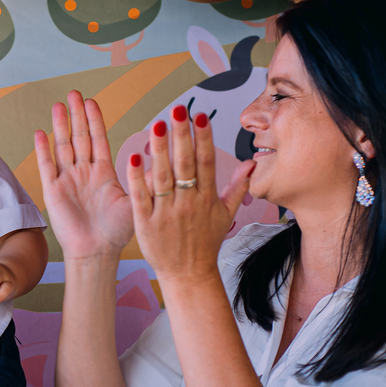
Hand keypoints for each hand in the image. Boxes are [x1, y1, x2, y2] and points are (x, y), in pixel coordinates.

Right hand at [34, 90, 133, 260]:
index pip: (98, 140)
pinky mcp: (54, 192)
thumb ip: (145, 177)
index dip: (94, 120)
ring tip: (59, 105)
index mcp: (103, 173)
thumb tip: (158, 154)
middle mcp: (84, 173)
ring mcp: (68, 181)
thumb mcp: (137, 199)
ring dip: (61, 126)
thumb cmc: (117, 232)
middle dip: (77, 115)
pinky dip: (43, 150)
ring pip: (63, 147)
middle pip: (79, 137)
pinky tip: (41, 132)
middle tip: (74, 93)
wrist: (98, 253)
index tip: (92, 101)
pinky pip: (47, 166)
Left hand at [126, 107, 254, 283]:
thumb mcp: (226, 215)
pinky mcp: (147, 224)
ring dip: (160, 150)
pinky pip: (141, 197)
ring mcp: (167, 213)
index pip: (205, 162)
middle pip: (185, 164)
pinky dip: (138, 179)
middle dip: (182, 136)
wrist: (189, 275)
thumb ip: (238, 187)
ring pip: (163, 177)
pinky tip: (133, 158)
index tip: (200, 116)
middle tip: (178, 111)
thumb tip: (251, 163)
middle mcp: (188, 203)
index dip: (203, 138)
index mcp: (206, 198)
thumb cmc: (205, 244)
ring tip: (156, 126)